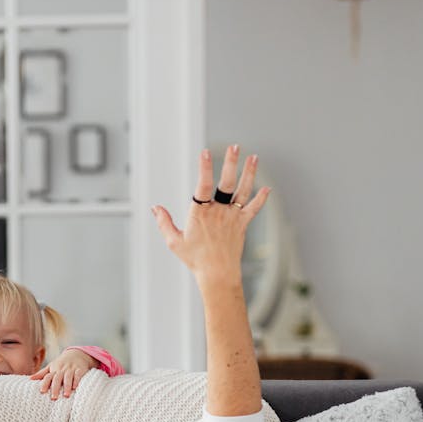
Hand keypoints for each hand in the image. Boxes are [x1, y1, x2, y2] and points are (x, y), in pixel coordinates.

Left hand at [30, 348, 98, 399]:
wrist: (76, 354)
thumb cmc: (61, 363)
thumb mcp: (51, 367)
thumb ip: (42, 373)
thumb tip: (30, 379)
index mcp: (54, 370)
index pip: (48, 377)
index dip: (44, 383)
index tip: (42, 392)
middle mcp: (62, 369)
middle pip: (57, 378)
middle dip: (55, 388)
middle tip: (54, 398)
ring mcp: (71, 369)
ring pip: (68, 377)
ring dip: (67, 386)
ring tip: (66, 395)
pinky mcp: (80, 369)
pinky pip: (78, 375)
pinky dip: (77, 380)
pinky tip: (76, 387)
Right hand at [152, 145, 269, 288]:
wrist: (218, 274)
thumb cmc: (194, 259)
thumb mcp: (174, 242)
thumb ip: (164, 223)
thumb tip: (155, 208)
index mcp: (200, 213)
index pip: (202, 185)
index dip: (204, 167)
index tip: (206, 152)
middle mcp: (218, 212)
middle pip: (226, 183)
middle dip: (231, 163)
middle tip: (235, 146)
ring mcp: (232, 217)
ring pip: (243, 191)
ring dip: (249, 173)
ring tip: (254, 157)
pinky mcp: (242, 225)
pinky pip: (253, 209)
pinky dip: (261, 199)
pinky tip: (267, 188)